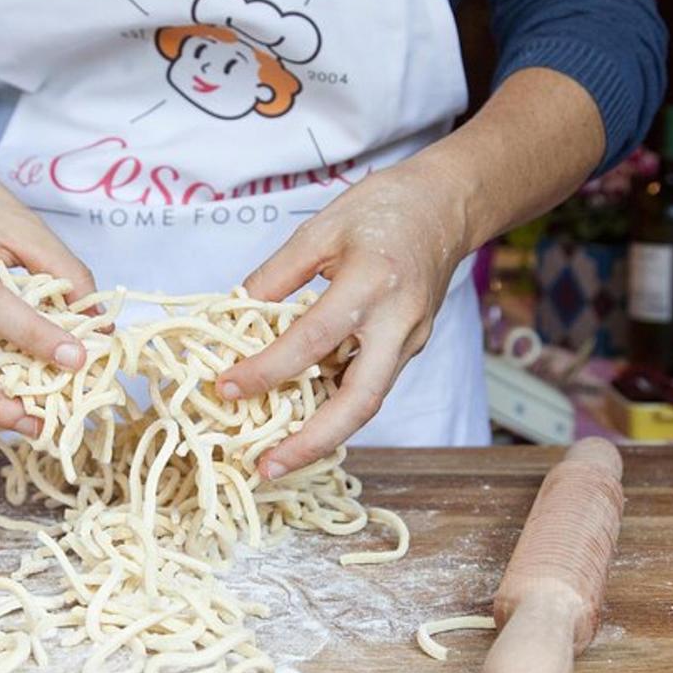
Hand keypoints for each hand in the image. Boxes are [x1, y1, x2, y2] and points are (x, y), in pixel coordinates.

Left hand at [215, 159, 470, 478]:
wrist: (446, 205)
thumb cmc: (383, 208)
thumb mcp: (321, 228)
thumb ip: (277, 274)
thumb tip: (233, 316)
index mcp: (372, 283)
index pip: (312, 339)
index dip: (267, 369)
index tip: (227, 387)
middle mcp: (398, 322)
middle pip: (360, 401)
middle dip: (312, 442)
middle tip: (267, 467)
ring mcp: (411, 340)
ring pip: (368, 403)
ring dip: (324, 436)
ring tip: (279, 457)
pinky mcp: (411, 347)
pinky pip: (371, 385)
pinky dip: (336, 408)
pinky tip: (304, 420)